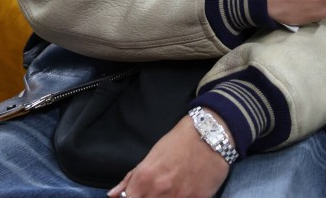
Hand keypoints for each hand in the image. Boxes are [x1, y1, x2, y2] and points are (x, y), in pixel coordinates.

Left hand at [107, 115, 229, 197]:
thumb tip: (114, 195)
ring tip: (171, 190)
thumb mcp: (152, 155)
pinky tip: (184, 192)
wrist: (211, 133)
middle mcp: (159, 191)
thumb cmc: (179, 141)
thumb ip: (131, 178)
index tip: (139, 195)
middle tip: (157, 192)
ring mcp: (179, 197)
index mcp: (144, 179)